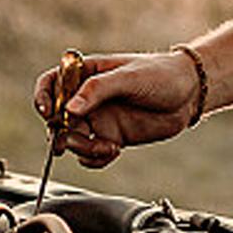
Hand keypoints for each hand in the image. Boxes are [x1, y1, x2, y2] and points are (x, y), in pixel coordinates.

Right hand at [33, 51, 201, 167]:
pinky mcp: (112, 137)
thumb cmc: (160, 74)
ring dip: (83, 149)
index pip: (51, 84)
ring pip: (73, 140)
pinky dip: (95, 158)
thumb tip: (69, 109)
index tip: (47, 112)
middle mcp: (89, 99)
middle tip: (74, 141)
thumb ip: (97, 90)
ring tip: (107, 147)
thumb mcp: (128, 78)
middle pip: (57, 118)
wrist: (190, 93)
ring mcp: (99, 119)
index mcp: (87, 75)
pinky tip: (113, 152)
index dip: (43, 98)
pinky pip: (91, 154)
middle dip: (62, 133)